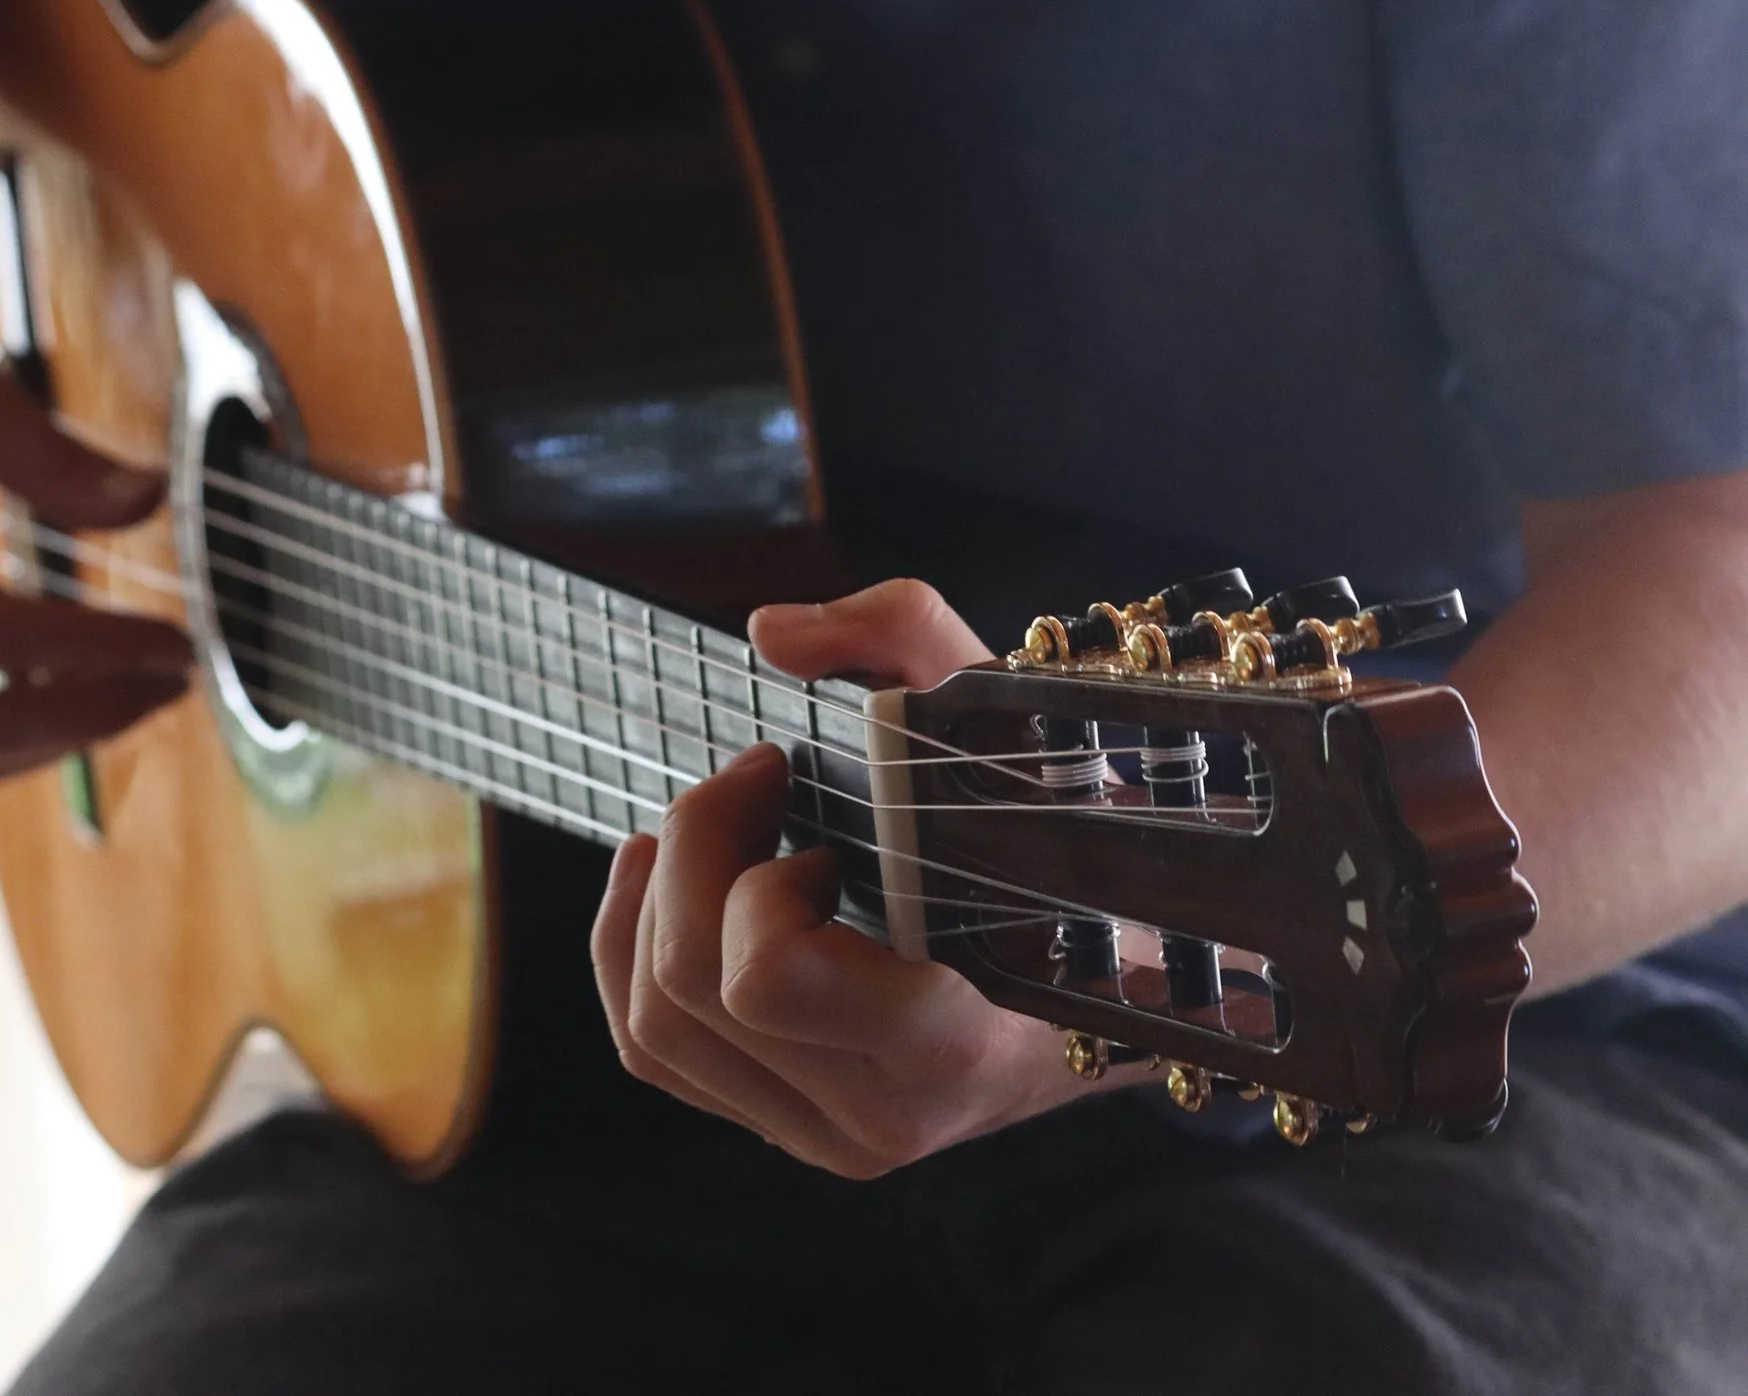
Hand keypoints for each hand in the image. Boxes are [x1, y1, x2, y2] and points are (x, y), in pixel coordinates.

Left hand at [591, 580, 1121, 1177]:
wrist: (1136, 969)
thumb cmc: (1070, 835)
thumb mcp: (1009, 712)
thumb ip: (901, 633)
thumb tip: (771, 633)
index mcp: (946, 1042)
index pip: (762, 976)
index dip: (748, 870)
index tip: (794, 784)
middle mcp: (882, 1116)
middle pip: (685, 989)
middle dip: (689, 855)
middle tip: (749, 781)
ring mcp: (832, 1134)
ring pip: (654, 1030)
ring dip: (649, 905)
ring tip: (704, 826)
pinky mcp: (795, 1127)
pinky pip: (655, 1055)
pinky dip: (629, 957)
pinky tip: (654, 881)